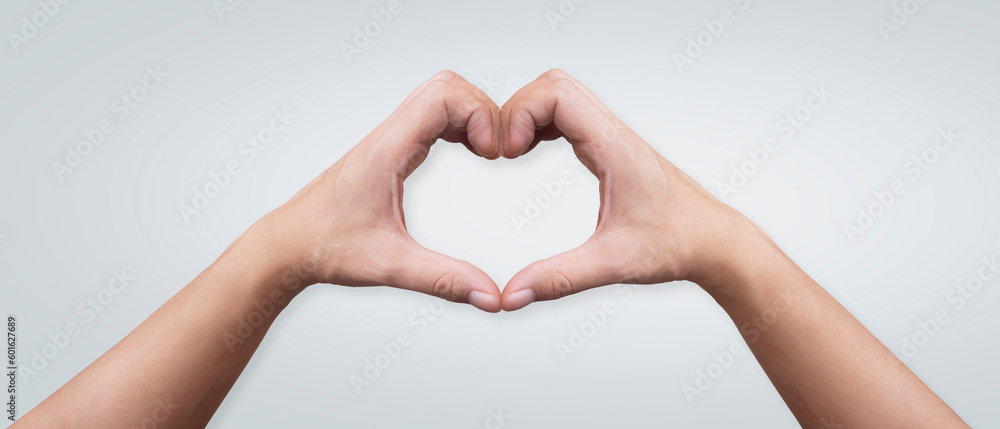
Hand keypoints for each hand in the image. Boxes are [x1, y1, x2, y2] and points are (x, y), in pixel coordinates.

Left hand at [253, 71, 503, 311]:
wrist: (287, 244)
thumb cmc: (325, 247)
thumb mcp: (389, 266)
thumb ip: (443, 280)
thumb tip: (490, 296)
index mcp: (387, 151)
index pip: (443, 96)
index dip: (480, 114)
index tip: (493, 154)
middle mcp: (387, 136)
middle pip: (446, 86)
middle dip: (482, 110)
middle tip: (496, 152)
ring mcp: (388, 139)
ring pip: (438, 95)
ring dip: (471, 114)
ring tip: (487, 152)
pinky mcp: (390, 148)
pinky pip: (430, 115)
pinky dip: (458, 124)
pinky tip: (468, 151)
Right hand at [498, 69, 758, 310]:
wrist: (715, 241)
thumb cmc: (679, 244)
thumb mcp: (613, 264)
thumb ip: (559, 278)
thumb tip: (512, 295)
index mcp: (614, 147)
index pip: (557, 94)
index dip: (520, 113)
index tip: (507, 154)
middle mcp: (613, 133)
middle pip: (553, 84)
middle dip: (516, 110)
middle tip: (503, 152)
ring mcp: (612, 136)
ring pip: (560, 94)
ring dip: (528, 114)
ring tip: (511, 152)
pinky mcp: (610, 147)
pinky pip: (568, 114)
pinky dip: (541, 123)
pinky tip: (530, 152)